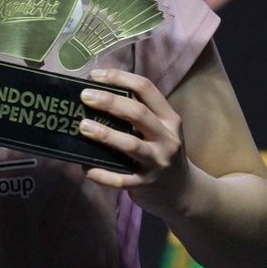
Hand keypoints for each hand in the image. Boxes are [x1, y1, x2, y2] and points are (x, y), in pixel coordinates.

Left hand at [78, 68, 190, 216]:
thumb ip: (137, 115)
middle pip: (138, 113)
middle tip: (85, 97)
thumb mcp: (160, 130)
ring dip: (105, 135)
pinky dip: (102, 174)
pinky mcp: (146, 185)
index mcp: (168, 119)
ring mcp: (157, 163)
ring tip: (82, 126)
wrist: (183, 192)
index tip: (95, 75)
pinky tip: (86, 168)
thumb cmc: (162, 152)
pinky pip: (121, 179)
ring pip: (131, 145)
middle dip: (110, 102)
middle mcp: (166, 138)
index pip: (146, 88)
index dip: (120, 78)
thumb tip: (95, 95)